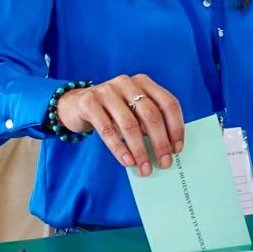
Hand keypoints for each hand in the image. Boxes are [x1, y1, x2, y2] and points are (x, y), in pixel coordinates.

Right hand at [56, 74, 183, 175]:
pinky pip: (107, 130)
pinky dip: (119, 148)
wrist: (75, 104)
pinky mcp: (89, 102)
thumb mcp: (132, 110)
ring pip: (130, 124)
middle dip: (160, 142)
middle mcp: (127, 82)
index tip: (177, 149)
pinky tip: (127, 161)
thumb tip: (166, 150)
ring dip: (140, 150)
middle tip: (164, 163)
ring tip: (144, 168)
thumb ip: (148, 122)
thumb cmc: (112, 112)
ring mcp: (107, 90)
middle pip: (151, 115)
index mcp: (144, 82)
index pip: (168, 103)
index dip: (176, 127)